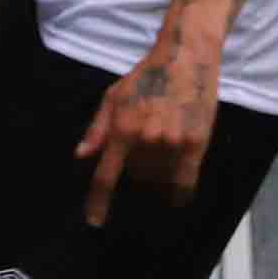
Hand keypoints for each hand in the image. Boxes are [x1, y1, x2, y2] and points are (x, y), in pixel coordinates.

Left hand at [75, 22, 221, 225]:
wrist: (186, 57)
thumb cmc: (146, 75)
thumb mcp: (113, 96)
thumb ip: (98, 129)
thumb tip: (81, 155)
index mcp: (122, 128)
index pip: (106, 176)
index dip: (98, 203)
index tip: (94, 221)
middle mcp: (145, 140)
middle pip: (136, 179)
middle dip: (135, 174)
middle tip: (143, 157)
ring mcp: (172, 143)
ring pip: (160, 181)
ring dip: (157, 180)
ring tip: (161, 161)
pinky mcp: (196, 143)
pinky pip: (185, 182)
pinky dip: (179, 194)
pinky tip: (176, 199)